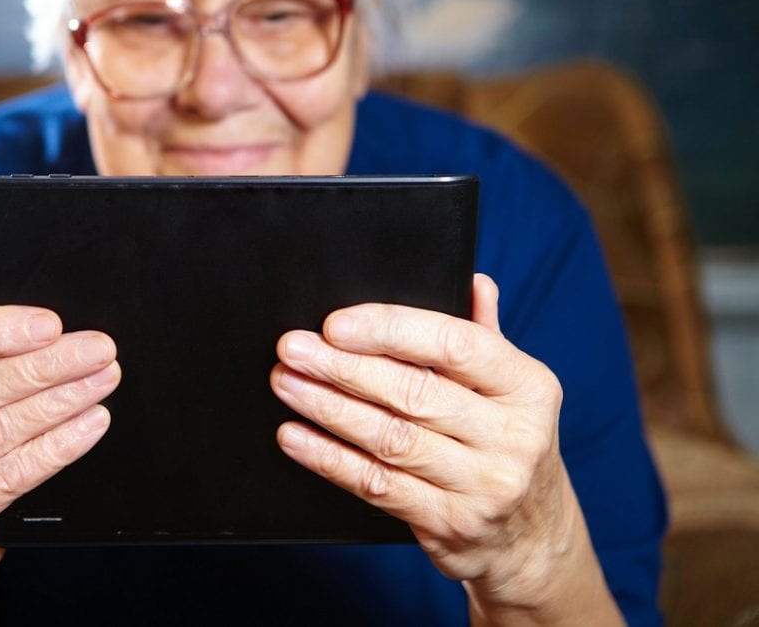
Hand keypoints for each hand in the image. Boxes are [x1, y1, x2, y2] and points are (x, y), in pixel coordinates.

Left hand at [270, 275, 620, 623]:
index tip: (335, 324)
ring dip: (328, 408)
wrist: (532, 537)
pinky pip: (377, 485)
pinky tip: (295, 436)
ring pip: (390, 438)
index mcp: (528, 386)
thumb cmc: (507, 443)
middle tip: (293, 349)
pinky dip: (329, 458)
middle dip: (343, 368)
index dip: (391, 330)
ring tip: (286, 383)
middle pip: (414, 392)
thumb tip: (473, 281)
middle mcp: (514, 436)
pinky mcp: (450, 524)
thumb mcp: (513, 390)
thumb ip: (486, 337)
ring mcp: (484, 485)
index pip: (456, 344)